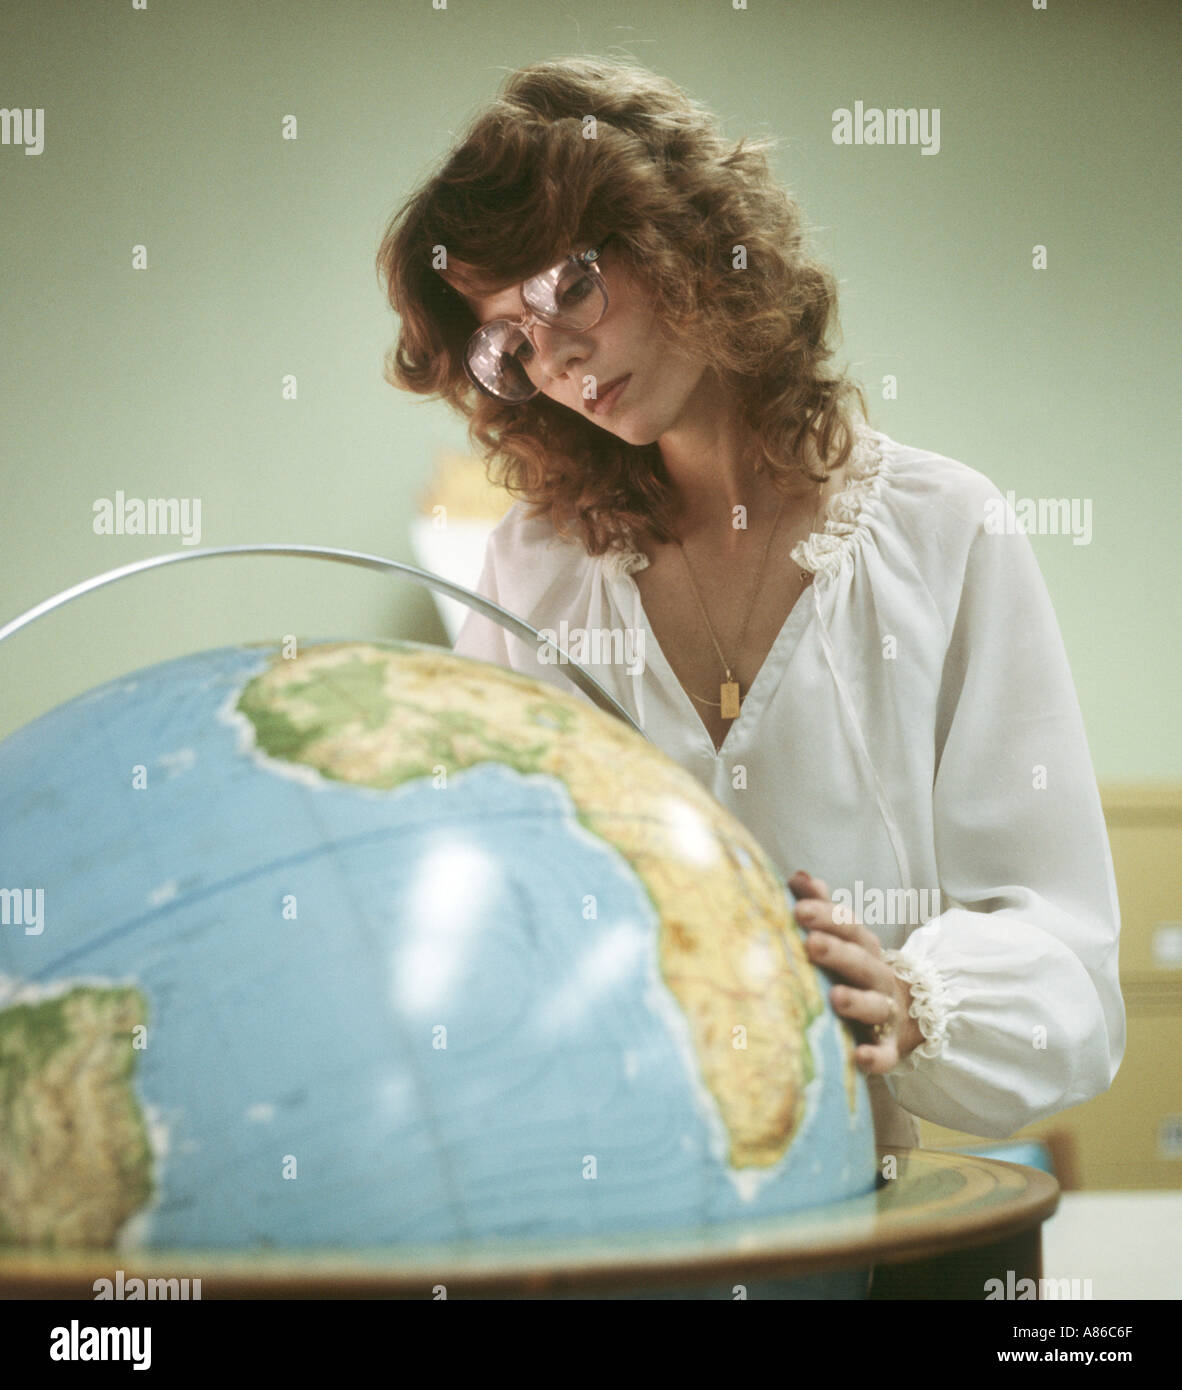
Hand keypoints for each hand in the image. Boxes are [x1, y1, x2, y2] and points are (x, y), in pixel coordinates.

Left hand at [789, 870, 923, 1074]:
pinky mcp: (890, 1047)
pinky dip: (876, 1057)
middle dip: (837, 952)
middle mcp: (877, 974)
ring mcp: (886, 1011)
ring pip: (874, 1005)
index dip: (826, 915)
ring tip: (836, 999)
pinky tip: (860, 1057)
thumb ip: (823, 907)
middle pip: (860, 960)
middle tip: (811, 944)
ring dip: (857, 1002)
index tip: (798, 908)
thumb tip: (799, 876)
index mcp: (863, 946)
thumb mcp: (845, 936)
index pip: (848, 925)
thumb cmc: (858, 968)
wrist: (906, 1011)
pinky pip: (886, 1054)